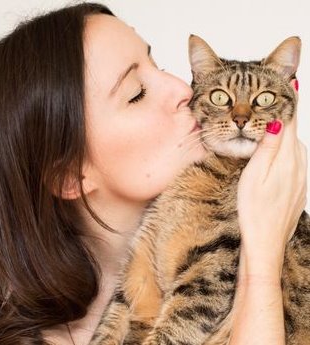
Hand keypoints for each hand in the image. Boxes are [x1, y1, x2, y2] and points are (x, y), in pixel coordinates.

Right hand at [237, 80, 306, 276]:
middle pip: (291, 130)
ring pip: (291, 145)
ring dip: (282, 130)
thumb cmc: (255, 211)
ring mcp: (300, 176)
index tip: (287, 80)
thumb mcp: (255, 175)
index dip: (286, 100)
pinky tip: (273, 151)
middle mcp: (298, 164)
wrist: (266, 242)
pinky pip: (291, 159)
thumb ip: (267, 147)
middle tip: (276, 91)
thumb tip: (275, 119)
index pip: (289, 121)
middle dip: (283, 111)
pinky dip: (283, 148)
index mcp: (288, 158)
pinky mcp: (296, 185)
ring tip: (271, 117)